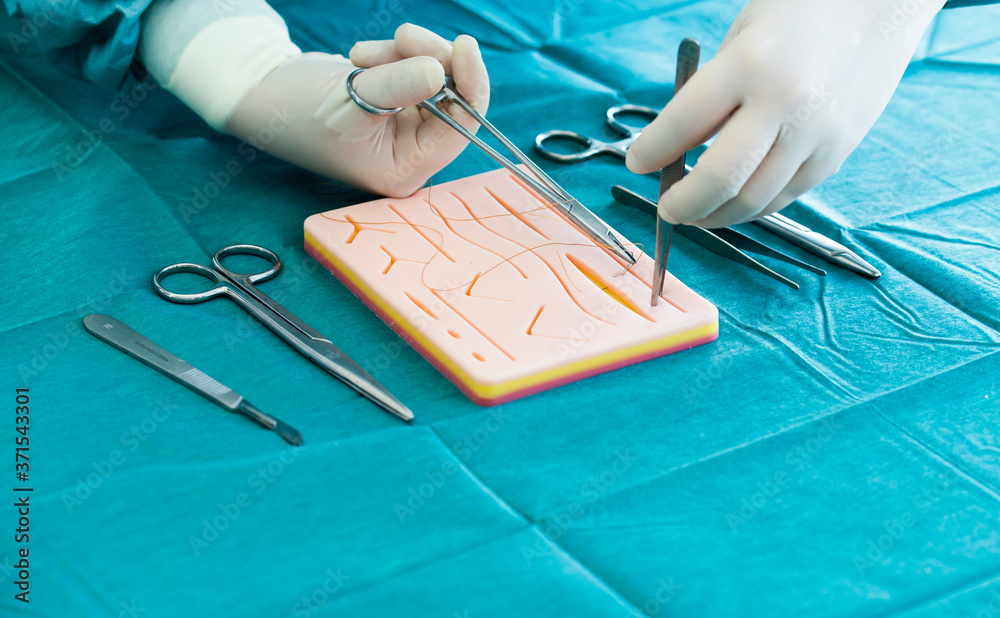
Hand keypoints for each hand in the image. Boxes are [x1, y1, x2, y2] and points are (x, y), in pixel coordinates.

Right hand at [225, 23, 488, 195]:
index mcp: (406, 169)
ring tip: (361, 56)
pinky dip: (393, 54)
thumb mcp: (347, 101)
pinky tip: (360, 58)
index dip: (470, 84)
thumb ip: (396, 87)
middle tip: (402, 35)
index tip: (464, 45)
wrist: (263, 92)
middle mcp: (412, 152)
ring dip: (404, 54)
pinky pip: (415, 67)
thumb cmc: (296, 111)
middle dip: (429, 60)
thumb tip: (440, 71)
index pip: (460, 129)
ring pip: (435, 76)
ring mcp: (406, 125)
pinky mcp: (397, 100)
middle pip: (453, 97)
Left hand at [625, 0, 944, 227]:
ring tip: (696, 213)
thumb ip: (710, 94)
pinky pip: (786, 196)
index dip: (651, 153)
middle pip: (719, 180)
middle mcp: (786, 103)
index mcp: (750, 65)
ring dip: (716, 216)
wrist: (883, 2)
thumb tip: (674, 150)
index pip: (682, 126)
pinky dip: (752, 207)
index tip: (637, 163)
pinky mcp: (839, 152)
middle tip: (666, 208)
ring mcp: (818, 133)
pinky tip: (733, 203)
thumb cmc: (800, 12)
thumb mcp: (741, 38)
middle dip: (683, 204)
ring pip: (754, 200)